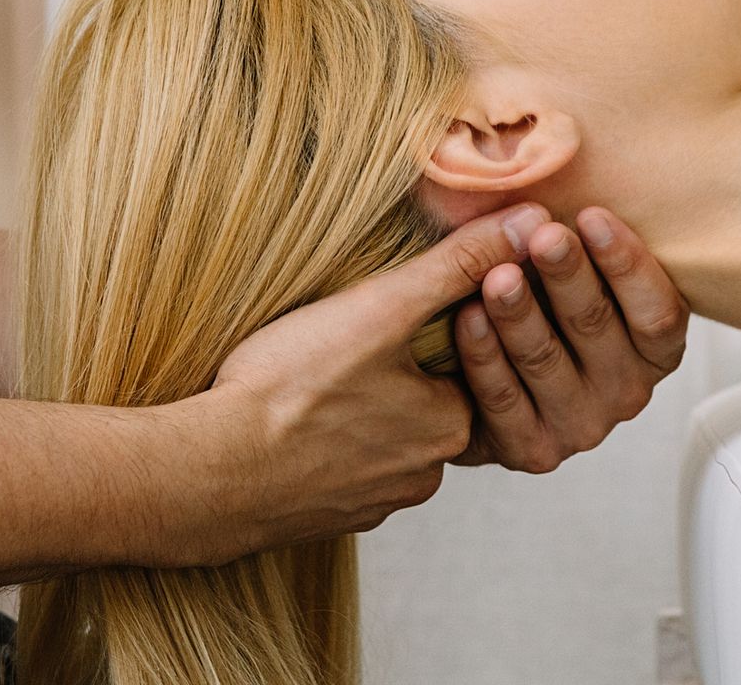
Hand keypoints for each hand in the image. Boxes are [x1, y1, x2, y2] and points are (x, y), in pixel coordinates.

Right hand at [185, 208, 530, 562]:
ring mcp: (372, 503)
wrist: (208, 475)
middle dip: (388, 367)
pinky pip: (337, 467)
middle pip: (421, 398)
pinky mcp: (325, 519)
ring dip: (354, 405)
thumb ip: (457, 264)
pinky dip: (320, 441)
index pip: (463, 359)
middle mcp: (425, 476)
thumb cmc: (292, 387)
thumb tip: (532, 222)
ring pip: (379, 434)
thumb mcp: (381, 308)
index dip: (423, 325)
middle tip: (339, 338)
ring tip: (311, 372)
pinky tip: (287, 416)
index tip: (381, 309)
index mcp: (451, 425)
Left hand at [451, 205, 688, 471]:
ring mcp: (580, 425)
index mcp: (652, 346)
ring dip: (520, 313)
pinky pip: (503, 400)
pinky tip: (464, 316)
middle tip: (543, 235)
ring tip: (496, 273)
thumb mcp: (566, 264)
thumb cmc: (536, 296)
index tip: (591, 215)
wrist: (476, 374)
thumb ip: (575, 232)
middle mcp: (626, 390)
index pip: (657, 311)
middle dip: (568, 276)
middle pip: (598, 328)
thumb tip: (562, 155)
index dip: (627, 264)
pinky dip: (482, 356)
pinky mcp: (531, 449)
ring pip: (548, 362)